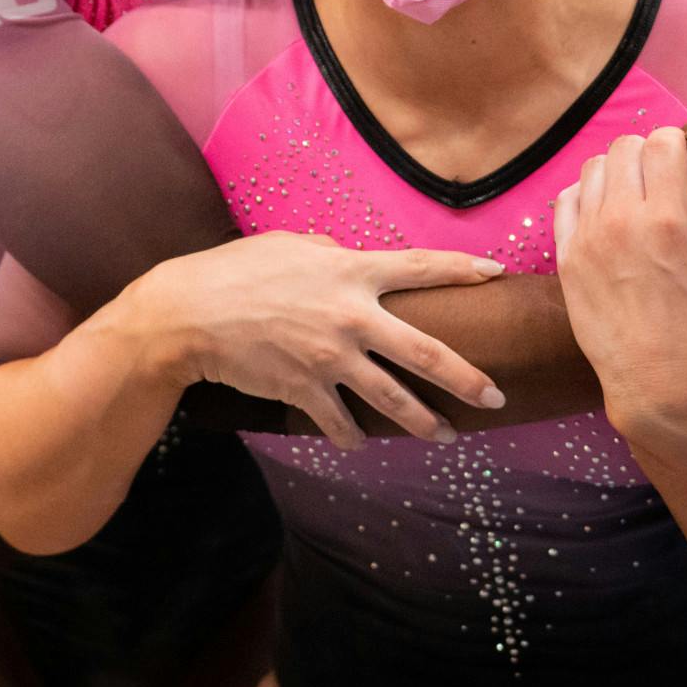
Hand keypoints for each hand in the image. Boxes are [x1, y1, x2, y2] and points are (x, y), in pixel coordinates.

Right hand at [126, 232, 506, 450]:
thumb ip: (328, 251)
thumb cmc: (235, 270)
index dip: (464, 269)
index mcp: (351, 271)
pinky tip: (361, 442)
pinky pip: (342, 423)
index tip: (496, 274)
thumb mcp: (288, 244)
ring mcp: (331, 357)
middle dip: (469, 380)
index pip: (422, 267)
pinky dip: (354, 437)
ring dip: (425, 423)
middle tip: (496, 395)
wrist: (189, 314)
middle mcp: (351, 316)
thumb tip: (346, 254)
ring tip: (446, 436)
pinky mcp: (306, 389)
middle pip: (428, 353)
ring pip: (395, 400)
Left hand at [554, 128, 686, 438]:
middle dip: (646, 155)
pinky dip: (583, 197)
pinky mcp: (567, 255)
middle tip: (661, 176)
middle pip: (625, 147)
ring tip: (633, 191)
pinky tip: (604, 210)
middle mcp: (625, 218)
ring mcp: (590, 235)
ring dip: (613, 172)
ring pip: (592, 168)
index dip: (675, 146)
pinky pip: (566, 199)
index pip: (663, 141)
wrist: (656, 380)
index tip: (685, 163)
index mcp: (671, 216)